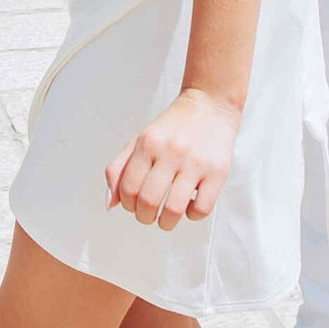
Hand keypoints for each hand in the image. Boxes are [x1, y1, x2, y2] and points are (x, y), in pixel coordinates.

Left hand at [106, 85, 239, 230]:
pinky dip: (192, 216)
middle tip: (148, 215)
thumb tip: (109, 204)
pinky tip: (189, 206)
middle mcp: (170, 151)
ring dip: (166, 222)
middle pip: (149, 201)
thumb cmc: (172, 127)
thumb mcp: (139, 140)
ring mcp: (195, 162)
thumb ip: (118, 169)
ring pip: (174, 209)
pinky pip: (202, 208)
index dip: (127, 205)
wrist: (210, 105)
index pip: (128, 188)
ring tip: (166, 219)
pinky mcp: (218, 171)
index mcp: (148, 143)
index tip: (133, 206)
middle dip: (144, 217)